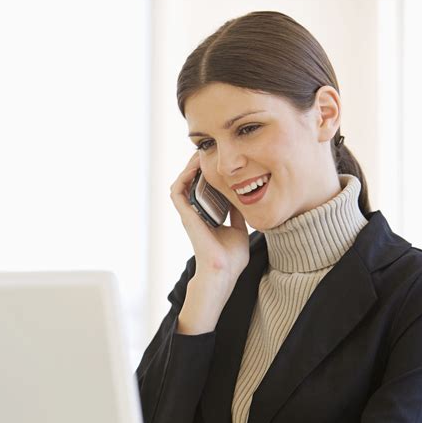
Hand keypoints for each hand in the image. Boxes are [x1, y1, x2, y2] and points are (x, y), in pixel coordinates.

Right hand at [170, 152, 249, 284]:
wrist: (224, 271)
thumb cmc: (231, 257)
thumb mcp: (239, 229)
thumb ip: (237, 214)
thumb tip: (243, 200)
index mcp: (208, 216)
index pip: (205, 189)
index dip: (209, 173)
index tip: (218, 160)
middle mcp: (196, 213)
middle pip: (192, 183)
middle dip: (198, 165)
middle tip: (209, 151)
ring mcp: (189, 214)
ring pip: (182, 183)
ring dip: (188, 168)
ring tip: (199, 155)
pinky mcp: (185, 215)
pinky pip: (177, 191)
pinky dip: (183, 177)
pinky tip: (193, 167)